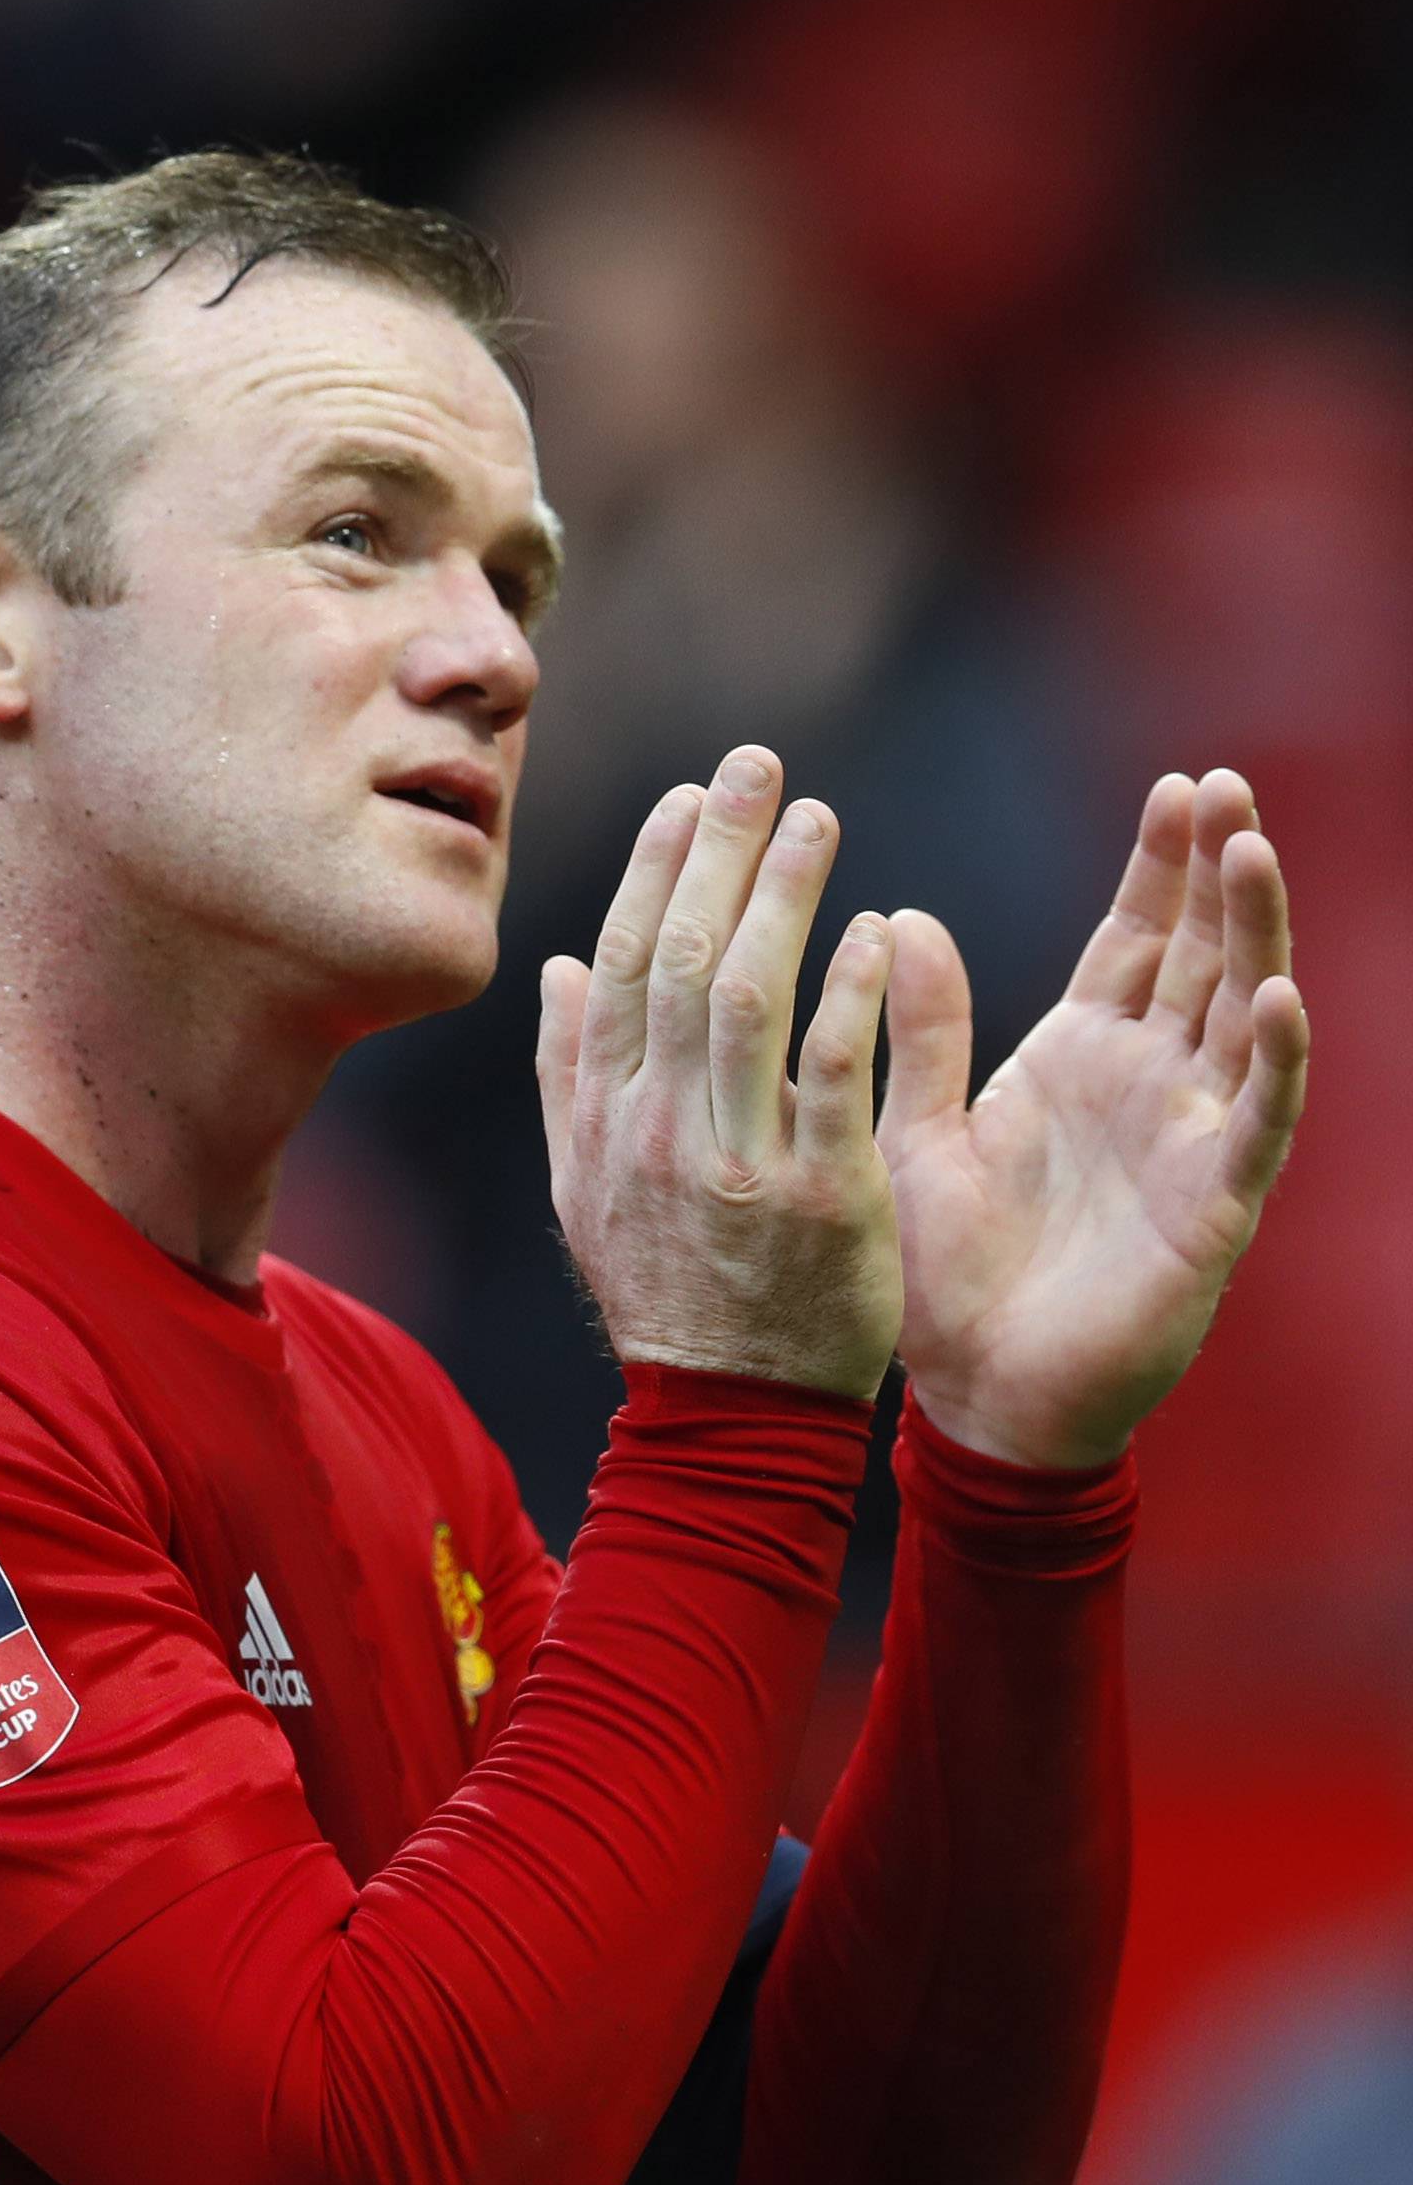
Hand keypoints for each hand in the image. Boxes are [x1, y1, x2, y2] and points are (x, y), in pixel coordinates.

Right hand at [537, 749, 902, 1395]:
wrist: (731, 1416)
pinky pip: (828, 1074)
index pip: (621, 966)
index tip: (686, 797)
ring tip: (815, 817)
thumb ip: (569, 1076)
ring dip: (781, 894)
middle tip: (756, 764)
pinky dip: (848, 994)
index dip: (651, 870)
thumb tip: (558, 964)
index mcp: (606, 1120)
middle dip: (716, 849)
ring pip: (747, 996)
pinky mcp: (818, 1196)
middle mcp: (659, 1130)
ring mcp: (736, 1162)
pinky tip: (875, 930)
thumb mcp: (590, 1193)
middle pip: (680, 959)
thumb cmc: (672, 1295)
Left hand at [876, 768, 1308, 1465]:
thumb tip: (904, 918)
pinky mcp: (1211, 1208)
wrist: (976, 1399)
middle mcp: (1148, 1086)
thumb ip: (920, 1033)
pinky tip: (1280, 997)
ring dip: (1255, 938)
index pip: (1137, 940)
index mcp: (1078, 1058)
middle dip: (1220, 873)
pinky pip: (1256, 1125)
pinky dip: (1275, 1063)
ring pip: (1243, 1019)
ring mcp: (1188, 1142)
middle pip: (1202, 957)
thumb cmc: (945, 1278)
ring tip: (1255, 852)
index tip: (1180, 785)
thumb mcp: (916, 1134)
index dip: (1162, 867)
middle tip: (1228, 784)